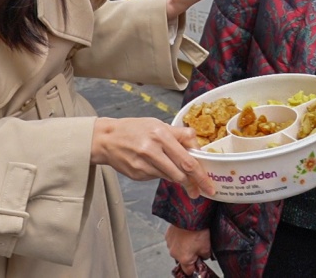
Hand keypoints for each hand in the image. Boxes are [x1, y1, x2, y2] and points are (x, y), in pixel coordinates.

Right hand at [90, 117, 214, 198]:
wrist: (107, 138)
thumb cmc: (134, 129)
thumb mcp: (158, 124)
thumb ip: (179, 135)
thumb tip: (198, 147)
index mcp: (161, 134)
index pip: (187, 159)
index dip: (200, 174)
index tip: (208, 182)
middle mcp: (153, 150)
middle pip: (181, 173)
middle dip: (195, 184)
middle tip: (203, 191)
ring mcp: (144, 164)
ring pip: (170, 177)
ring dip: (180, 180)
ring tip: (185, 182)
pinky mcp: (138, 174)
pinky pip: (157, 178)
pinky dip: (163, 175)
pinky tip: (158, 167)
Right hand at [167, 225, 211, 274]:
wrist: (189, 215)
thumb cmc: (198, 231)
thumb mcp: (207, 247)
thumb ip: (205, 255)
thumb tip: (203, 256)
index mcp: (184, 259)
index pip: (189, 271)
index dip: (195, 268)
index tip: (198, 264)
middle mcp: (174, 254)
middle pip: (183, 259)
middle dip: (189, 255)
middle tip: (197, 246)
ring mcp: (170, 244)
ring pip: (178, 249)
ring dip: (183, 246)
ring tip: (191, 237)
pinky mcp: (168, 235)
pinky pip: (174, 240)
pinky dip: (179, 238)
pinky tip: (185, 232)